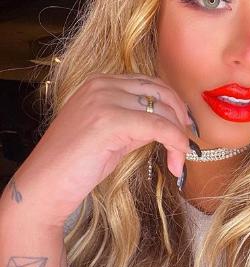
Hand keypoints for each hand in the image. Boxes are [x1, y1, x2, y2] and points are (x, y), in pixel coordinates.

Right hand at [1, 73, 192, 226]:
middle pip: (160, 91)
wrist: (44, 185)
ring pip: (162, 110)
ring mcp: (104, 99)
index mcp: (101, 81)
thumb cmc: (77, 163)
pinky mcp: (109, 120)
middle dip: (180, 116)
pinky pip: (158, 127)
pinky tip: (176, 162)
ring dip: (179, 135)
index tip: (184, 125)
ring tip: (180, 159)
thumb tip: (170, 122)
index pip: (150, 83)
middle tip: (188, 141)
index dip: (173, 103)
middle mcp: (103, 84)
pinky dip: (175, 143)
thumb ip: (137, 118)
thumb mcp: (112, 131)